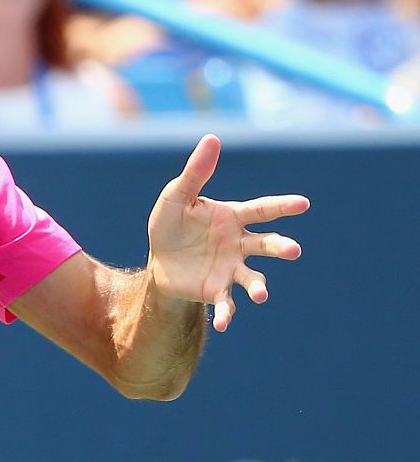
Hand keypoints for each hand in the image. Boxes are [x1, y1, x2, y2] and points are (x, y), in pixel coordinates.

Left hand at [146, 135, 308, 331]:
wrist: (159, 261)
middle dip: (281, 248)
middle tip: (294, 250)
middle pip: (266, 245)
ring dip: (259, 287)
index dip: (283, 206)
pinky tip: (225, 323)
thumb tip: (213, 138)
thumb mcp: (177, 196)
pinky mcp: (217, 290)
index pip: (263, 210)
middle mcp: (239, 244)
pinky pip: (227, 303)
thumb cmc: (172, 225)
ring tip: (262, 295)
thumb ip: (196, 172)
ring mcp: (231, 269)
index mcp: (233, 218)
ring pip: (253, 278)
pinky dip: (228, 313)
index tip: (303, 203)